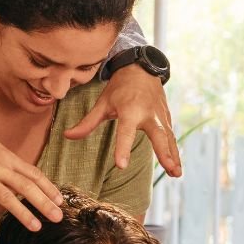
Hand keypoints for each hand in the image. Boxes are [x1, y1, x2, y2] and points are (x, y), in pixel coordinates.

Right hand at [0, 108, 61, 241]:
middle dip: (44, 202)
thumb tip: (19, 172)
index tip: (60, 200)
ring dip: (22, 213)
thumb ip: (6, 161)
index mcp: (7, 158)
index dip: (48, 187)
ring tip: (36, 227)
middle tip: (59, 217)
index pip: (33, 174)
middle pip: (26, 186)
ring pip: (6, 197)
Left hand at [65, 64, 182, 176]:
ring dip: (173, 156)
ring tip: (176, 174)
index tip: (121, 165)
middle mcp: (148, 114)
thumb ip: (87, 123)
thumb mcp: (102, 103)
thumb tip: (67, 136)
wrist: (141, 69)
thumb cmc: (119, 89)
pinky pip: (171, 136)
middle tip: (169, 169)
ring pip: (168, 138)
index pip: (125, 132)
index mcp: (129, 110)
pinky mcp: (166, 118)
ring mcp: (160, 116)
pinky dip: (175, 151)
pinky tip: (176, 168)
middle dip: (163, 152)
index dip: (122, 149)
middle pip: (157, 135)